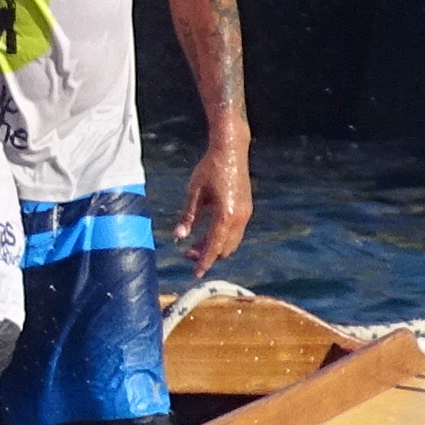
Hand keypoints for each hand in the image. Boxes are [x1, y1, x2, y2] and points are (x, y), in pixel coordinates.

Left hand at [178, 138, 251, 271]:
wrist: (231, 151)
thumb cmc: (209, 168)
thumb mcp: (193, 192)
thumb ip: (187, 216)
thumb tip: (178, 236)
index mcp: (226, 215)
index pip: (214, 247)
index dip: (204, 261)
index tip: (195, 274)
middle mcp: (239, 218)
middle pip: (225, 248)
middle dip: (207, 255)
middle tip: (186, 255)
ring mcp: (245, 214)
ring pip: (231, 241)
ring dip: (214, 247)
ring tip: (193, 246)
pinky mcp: (246, 209)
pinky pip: (234, 231)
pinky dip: (221, 237)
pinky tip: (206, 234)